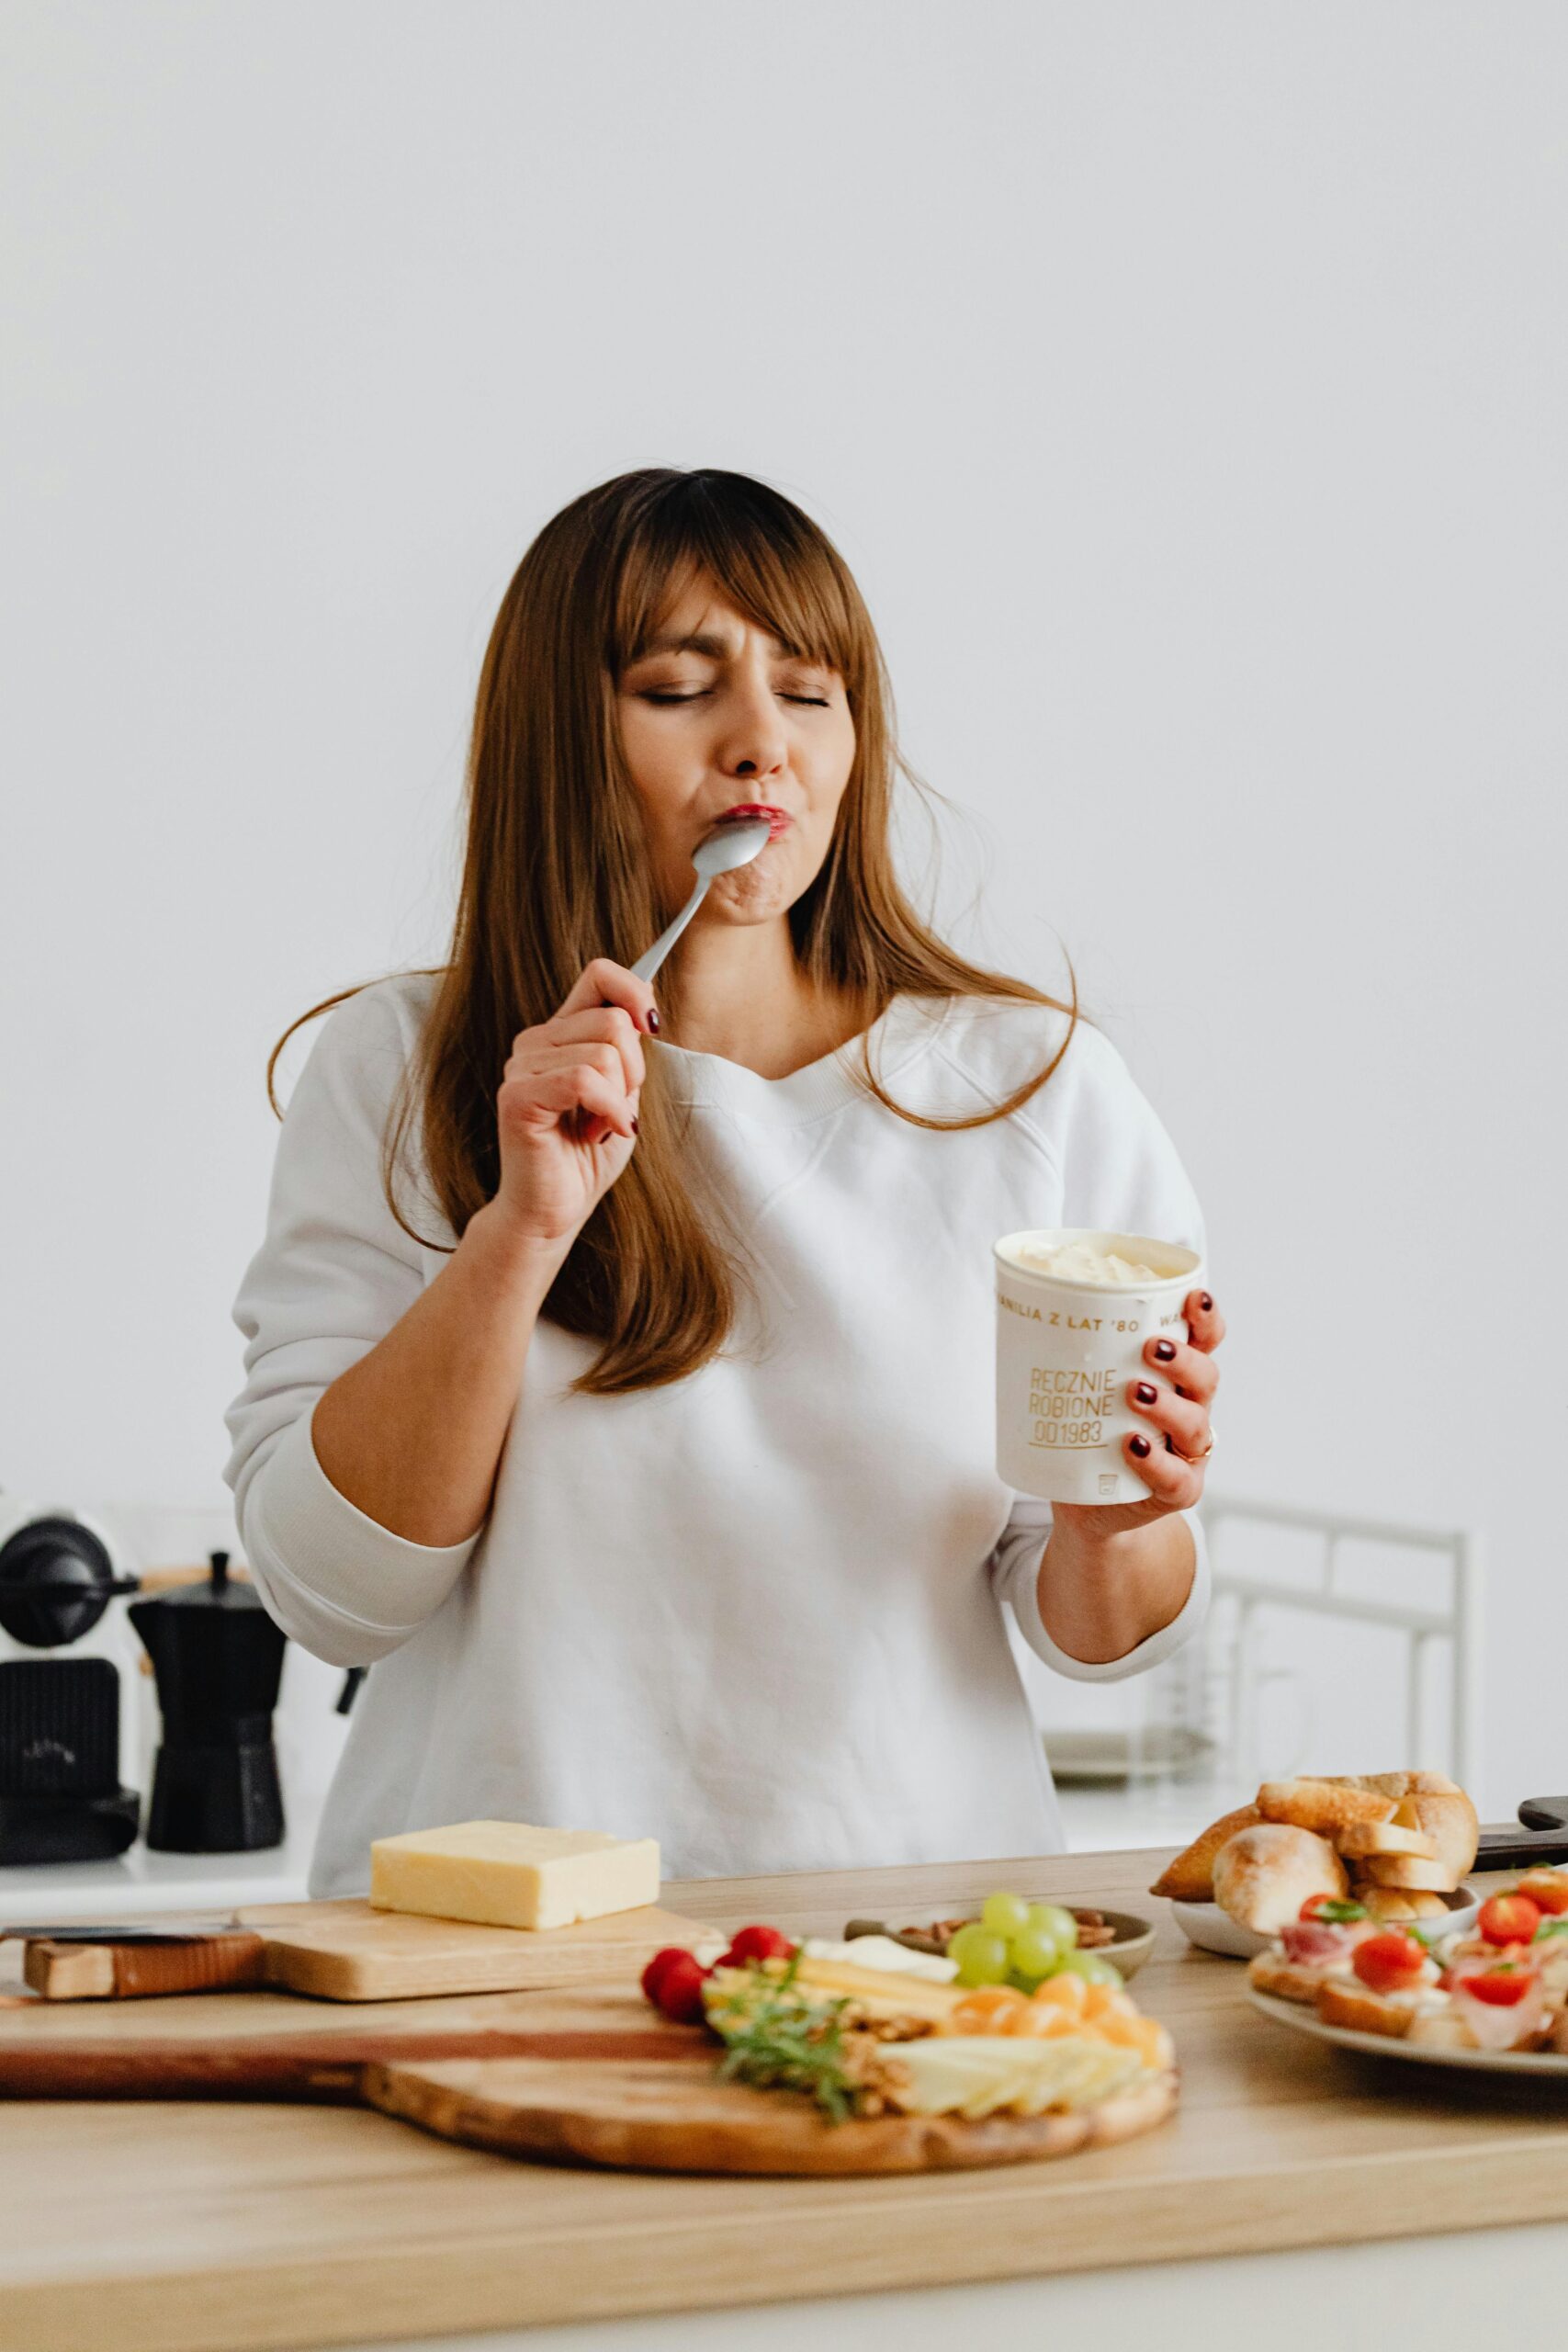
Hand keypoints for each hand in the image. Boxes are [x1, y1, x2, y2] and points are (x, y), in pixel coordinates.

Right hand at [491, 959, 657, 1249]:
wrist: (554, 1212)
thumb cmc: (586, 1158)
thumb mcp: (622, 1093)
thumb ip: (627, 1048)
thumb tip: (646, 1003)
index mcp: (560, 1034)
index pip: (599, 975)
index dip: (635, 990)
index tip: (654, 1025)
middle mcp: (536, 1042)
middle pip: (612, 1019)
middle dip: (634, 1071)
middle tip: (616, 1109)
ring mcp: (521, 1068)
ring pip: (603, 1052)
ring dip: (619, 1099)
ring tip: (600, 1126)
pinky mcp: (517, 1097)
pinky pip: (583, 1081)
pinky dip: (607, 1110)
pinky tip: (600, 1133)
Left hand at [1052, 1288, 1225, 1539]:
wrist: (1088, 1505)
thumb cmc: (1088, 1435)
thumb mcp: (1085, 1389)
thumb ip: (1071, 1356)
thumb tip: (1019, 1307)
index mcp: (1175, 1377)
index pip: (1204, 1341)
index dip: (1206, 1318)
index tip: (1193, 1297)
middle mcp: (1190, 1409)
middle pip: (1206, 1377)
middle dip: (1183, 1359)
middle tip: (1150, 1347)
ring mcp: (1188, 1453)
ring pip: (1196, 1425)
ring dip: (1167, 1406)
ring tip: (1134, 1392)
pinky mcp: (1178, 1490)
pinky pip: (1178, 1479)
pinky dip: (1157, 1463)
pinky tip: (1133, 1446)